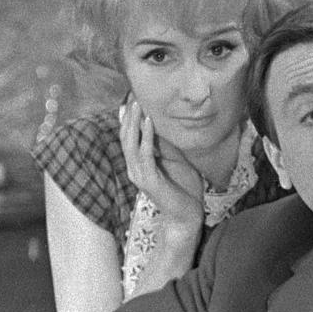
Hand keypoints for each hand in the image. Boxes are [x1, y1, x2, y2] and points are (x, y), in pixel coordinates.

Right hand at [120, 96, 203, 226]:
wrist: (187, 217)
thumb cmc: (184, 190)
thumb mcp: (176, 161)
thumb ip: (166, 146)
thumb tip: (162, 125)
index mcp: (138, 164)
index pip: (128, 137)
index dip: (128, 118)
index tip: (131, 98)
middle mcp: (134, 168)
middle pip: (125, 137)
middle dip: (129, 115)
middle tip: (132, 95)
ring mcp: (139, 175)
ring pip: (130, 143)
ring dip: (134, 122)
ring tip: (138, 103)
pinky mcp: (149, 180)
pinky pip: (145, 154)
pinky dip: (146, 136)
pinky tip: (149, 122)